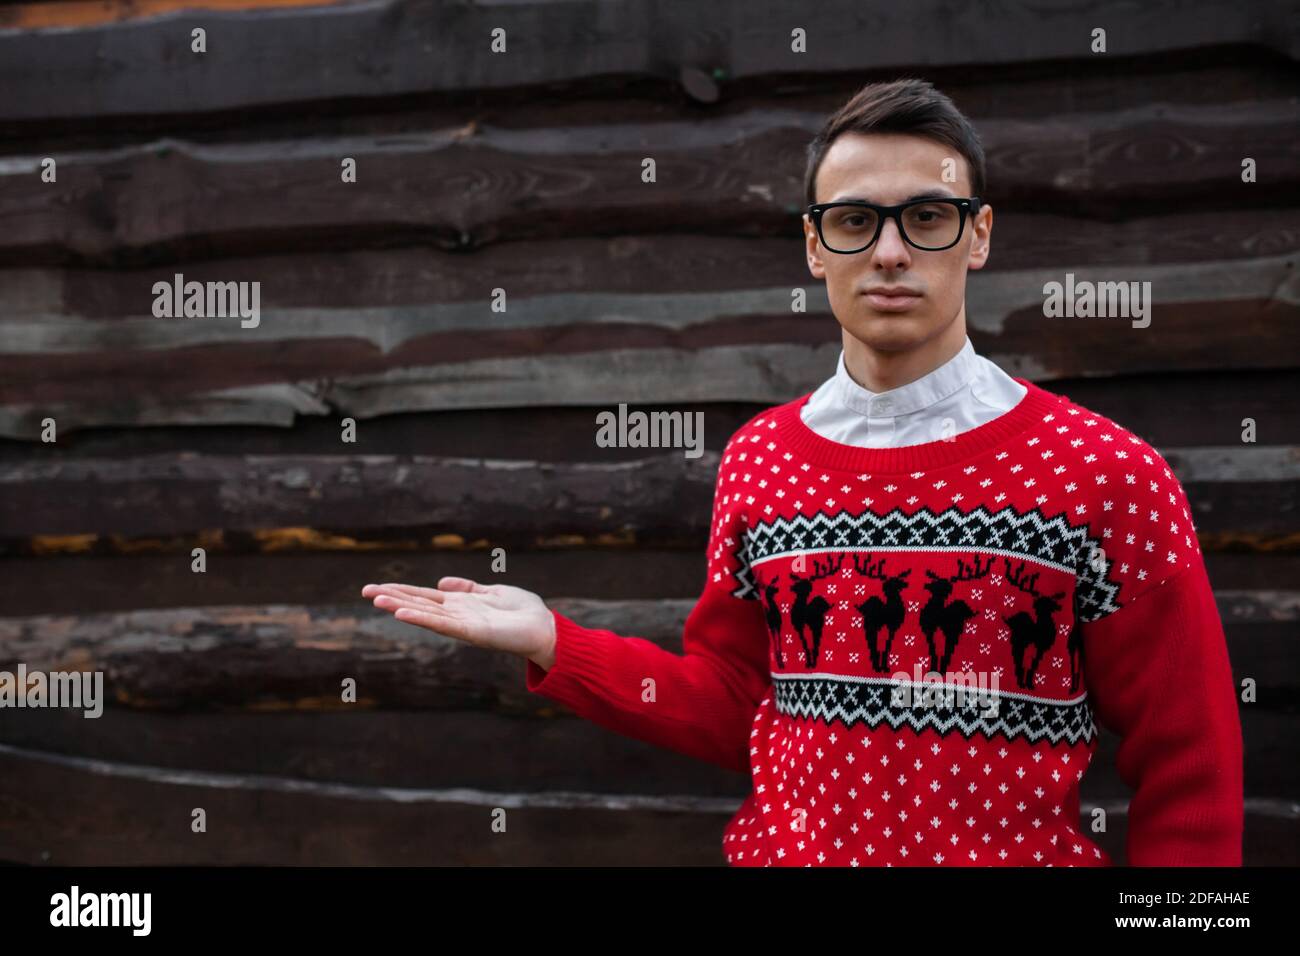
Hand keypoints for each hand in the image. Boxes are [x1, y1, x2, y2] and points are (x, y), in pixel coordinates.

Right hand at [361, 577, 556, 667]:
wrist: (545, 629)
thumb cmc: (523, 612)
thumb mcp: (493, 591)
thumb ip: (468, 587)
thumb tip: (442, 582)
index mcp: (460, 604)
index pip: (425, 596)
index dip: (402, 591)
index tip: (376, 587)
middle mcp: (457, 615)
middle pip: (418, 604)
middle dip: (393, 597)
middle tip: (365, 591)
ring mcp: (462, 625)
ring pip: (426, 614)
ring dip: (401, 607)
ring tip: (377, 600)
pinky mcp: (472, 632)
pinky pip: (443, 625)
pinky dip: (423, 619)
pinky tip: (404, 614)